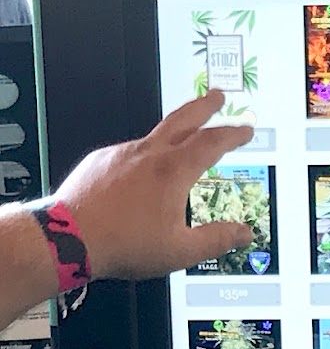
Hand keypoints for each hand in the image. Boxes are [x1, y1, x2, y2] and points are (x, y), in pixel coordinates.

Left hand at [57, 92, 254, 279]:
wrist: (65, 240)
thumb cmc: (120, 243)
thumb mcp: (180, 251)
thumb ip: (216, 240)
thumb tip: (242, 234)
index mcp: (173, 171)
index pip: (213, 142)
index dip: (233, 134)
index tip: (244, 129)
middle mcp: (149, 155)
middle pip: (183, 119)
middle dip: (205, 106)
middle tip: (217, 96)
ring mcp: (121, 155)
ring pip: (155, 134)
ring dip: (174, 129)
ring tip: (182, 135)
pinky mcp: (99, 162)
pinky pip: (128, 151)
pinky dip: (142, 154)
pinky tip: (141, 169)